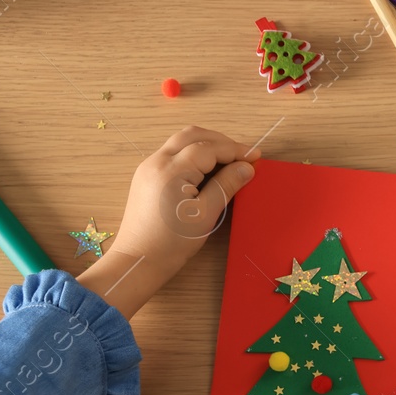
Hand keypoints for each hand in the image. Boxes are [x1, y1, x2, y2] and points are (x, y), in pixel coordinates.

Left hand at [120, 126, 258, 267]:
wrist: (139, 259)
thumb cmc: (173, 242)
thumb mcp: (205, 215)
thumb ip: (226, 186)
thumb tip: (247, 168)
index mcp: (172, 171)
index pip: (208, 148)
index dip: (235, 150)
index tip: (256, 156)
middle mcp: (156, 161)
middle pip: (192, 135)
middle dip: (221, 141)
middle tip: (243, 154)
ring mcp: (148, 167)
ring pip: (181, 142)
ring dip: (207, 145)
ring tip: (229, 160)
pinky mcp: (146, 176)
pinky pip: (173, 154)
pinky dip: (194, 154)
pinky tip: (208, 170)